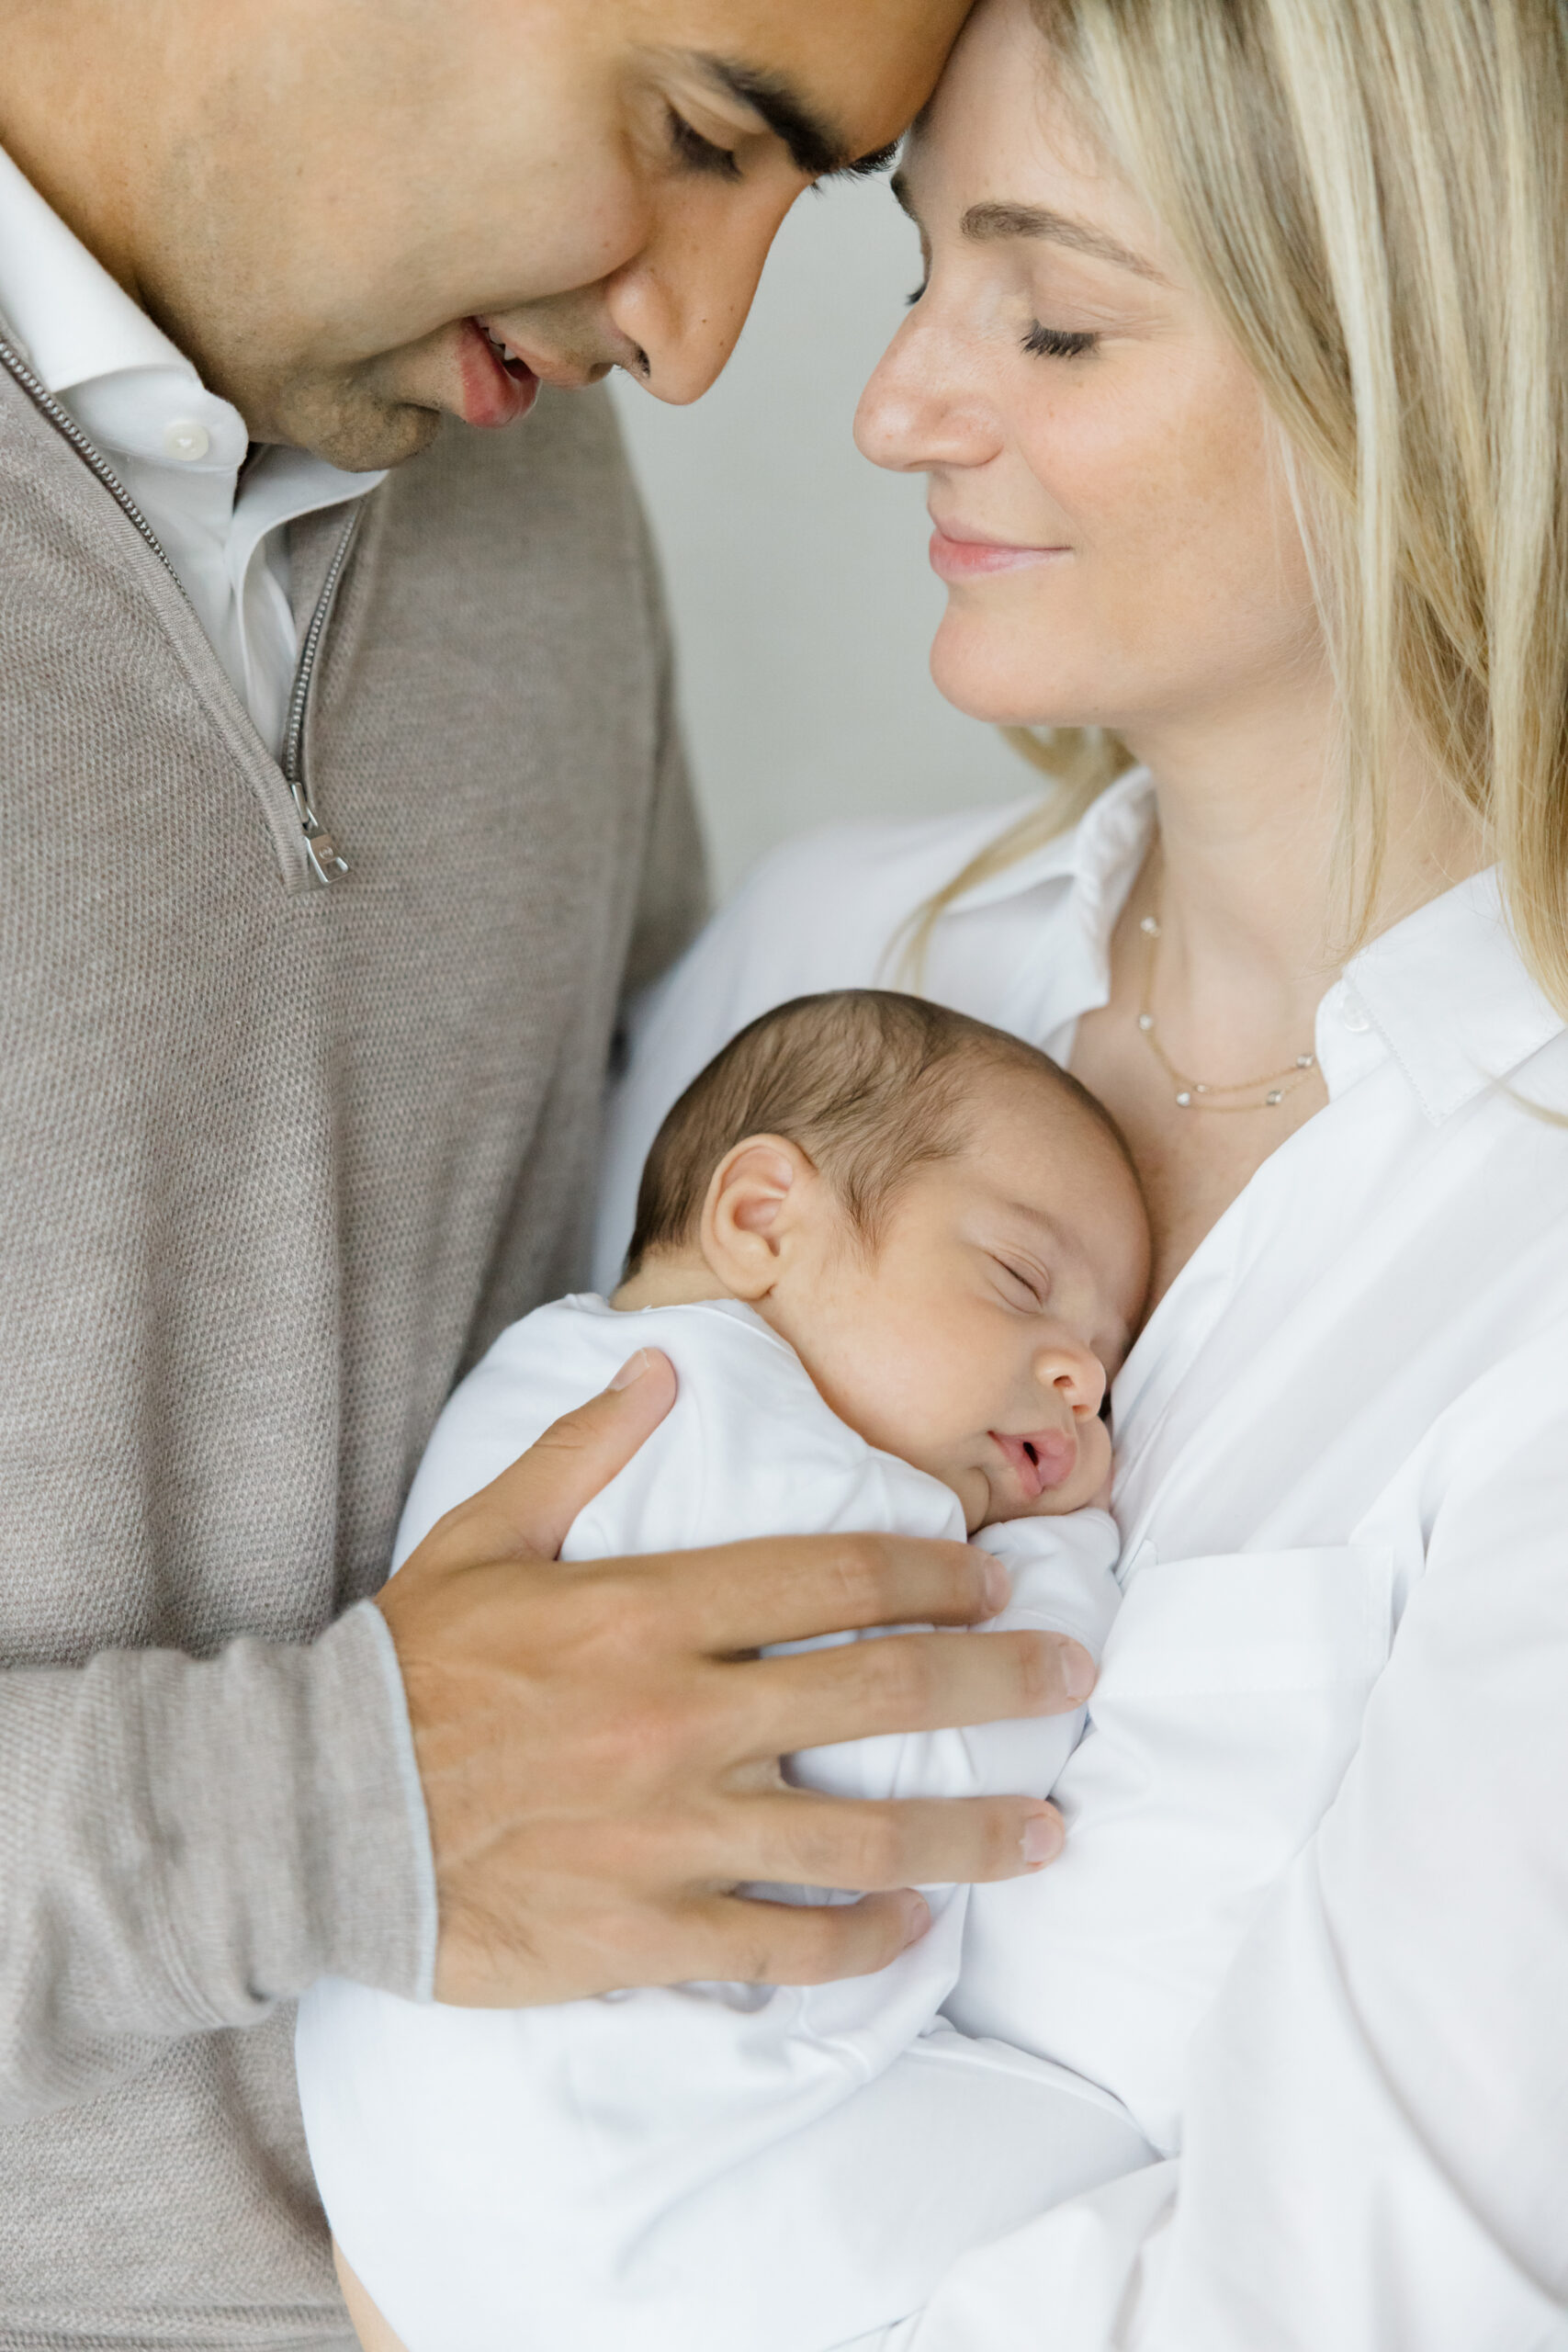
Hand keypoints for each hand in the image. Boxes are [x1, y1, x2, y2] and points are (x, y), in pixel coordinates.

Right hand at [377, 1350, 1096, 2005]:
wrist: (316, 1815)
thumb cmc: (404, 1668)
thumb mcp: (483, 1533)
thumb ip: (584, 1449)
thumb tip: (665, 1367)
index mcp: (649, 1610)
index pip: (831, 1575)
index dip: (933, 1572)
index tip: (996, 1579)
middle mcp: (681, 1718)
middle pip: (880, 1692)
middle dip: (998, 1681)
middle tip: (1073, 1676)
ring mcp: (670, 1833)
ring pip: (860, 1834)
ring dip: (970, 1832)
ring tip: (1049, 1830)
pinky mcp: (645, 1932)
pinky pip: (784, 1945)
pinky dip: (863, 1941)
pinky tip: (915, 1927)